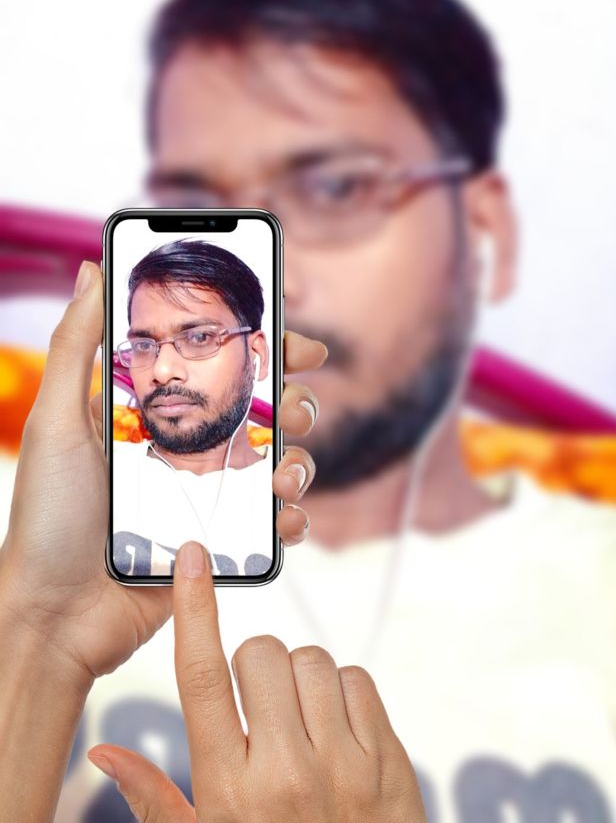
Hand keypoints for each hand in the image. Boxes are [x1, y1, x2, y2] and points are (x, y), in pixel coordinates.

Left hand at [0, 260, 326, 684]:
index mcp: (159, 412)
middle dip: (294, 404)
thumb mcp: (56, 420)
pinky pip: (276, 526)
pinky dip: (292, 519)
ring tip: (283, 474)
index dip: (268, 348)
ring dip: (299, 461)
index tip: (298, 344)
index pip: (223, 366)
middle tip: (289, 411)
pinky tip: (283, 520)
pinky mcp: (222, 545)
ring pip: (283, 464)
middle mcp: (191, 448)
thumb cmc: (47, 517)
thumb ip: (77, 343)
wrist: (53, 616)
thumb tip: (93, 267)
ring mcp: (211, 498)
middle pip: (267, 411)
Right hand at [87, 541, 427, 822]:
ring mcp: (344, 764)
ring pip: (312, 660)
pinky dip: (342, 692)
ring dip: (299, 677)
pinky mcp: (388, 759)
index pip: (200, 679)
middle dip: (254, 665)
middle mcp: (285, 771)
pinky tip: (335, 730)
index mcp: (229, 791)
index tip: (192, 558)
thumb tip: (103, 750)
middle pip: (261, 653)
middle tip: (259, 706)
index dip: (194, 610)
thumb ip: (155, 800)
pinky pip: (357, 680)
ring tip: (299, 722)